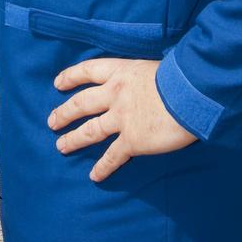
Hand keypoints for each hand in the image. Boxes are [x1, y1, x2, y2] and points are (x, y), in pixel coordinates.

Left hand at [48, 58, 196, 181]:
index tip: (58, 84)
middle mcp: (115, 94)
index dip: (70, 77)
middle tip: (52, 121)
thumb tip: (141, 82)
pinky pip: (112, 156)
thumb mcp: (152, 66)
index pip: (88, 71)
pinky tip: (94, 176)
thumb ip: (140, 76)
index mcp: (120, 72)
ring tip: (61, 146)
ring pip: (90, 130)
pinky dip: (103, 167)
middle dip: (64, 113)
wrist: (189, 93)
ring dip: (73, 139)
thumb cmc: (179, 75)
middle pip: (81, 103)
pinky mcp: (132, 140)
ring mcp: (121, 118)